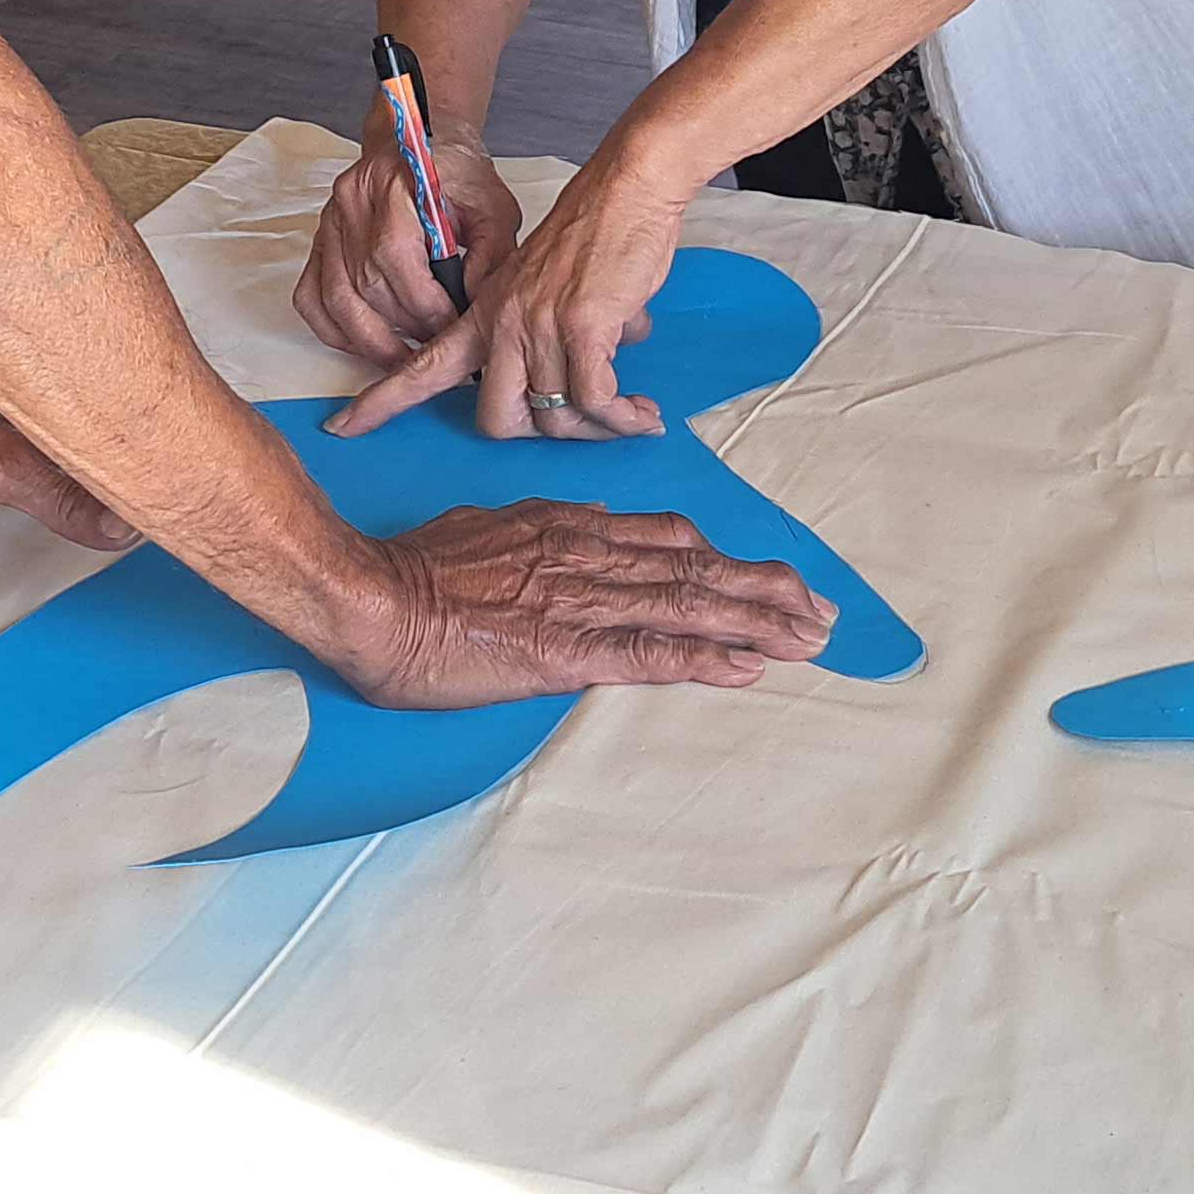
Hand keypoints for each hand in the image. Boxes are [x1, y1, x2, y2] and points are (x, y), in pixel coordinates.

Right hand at [293, 138, 523, 363]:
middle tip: (431, 352)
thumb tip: (472, 310)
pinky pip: (310, 296)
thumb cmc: (457, 174)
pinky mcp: (320, 240)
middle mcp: (353, 202)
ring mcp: (330, 222)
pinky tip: (363, 342)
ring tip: (401, 360)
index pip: (396, 260)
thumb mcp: (494, 209)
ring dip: (369, 340)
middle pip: (366, 285)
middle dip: (403, 330)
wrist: (420, 141)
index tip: (449, 332)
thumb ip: (491, 258)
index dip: (424, 307)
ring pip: (335, 299)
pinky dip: (333, 329)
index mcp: (395, 185)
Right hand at [328, 498, 830, 707]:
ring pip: (691, 604)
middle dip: (767, 589)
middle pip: (698, 567)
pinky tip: (749, 667)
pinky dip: (707, 658)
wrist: (370, 595)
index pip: (666, 539)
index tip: (764, 577)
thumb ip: (532, 539)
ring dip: (759, 623)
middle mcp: (590, 554)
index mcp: (569, 527)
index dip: (722, 559)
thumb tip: (558, 542)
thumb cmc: (410, 569)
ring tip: (812, 639)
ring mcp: (582, 599)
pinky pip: (651, 653)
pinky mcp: (567, 649)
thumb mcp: (482, 531)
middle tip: (824, 612)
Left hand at [329, 148, 688, 441]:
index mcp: (484, 314)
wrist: (626, 189)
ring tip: (634, 415)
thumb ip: (544, 331)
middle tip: (587, 424)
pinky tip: (646, 415)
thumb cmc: (595, 236)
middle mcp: (502, 324)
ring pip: (555, 418)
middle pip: (498, 420)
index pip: (419, 366)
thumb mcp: (545, 285)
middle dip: (545, 435)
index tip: (341, 428)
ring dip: (600, 428)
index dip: (380, 402)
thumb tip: (579, 373)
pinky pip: (596, 401)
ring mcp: (539, 327)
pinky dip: (623, 417)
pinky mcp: (583, 329)